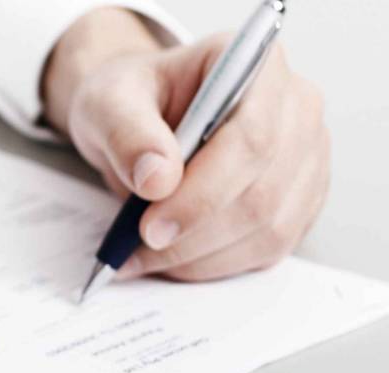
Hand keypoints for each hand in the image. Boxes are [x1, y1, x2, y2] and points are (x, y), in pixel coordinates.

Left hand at [43, 8, 329, 280]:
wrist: (138, 119)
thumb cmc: (129, 100)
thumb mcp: (108, 102)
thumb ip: (127, 132)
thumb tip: (157, 179)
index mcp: (257, 67)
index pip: (252, 138)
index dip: (204, 192)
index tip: (151, 226)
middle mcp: (296, 110)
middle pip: (264, 191)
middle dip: (196, 232)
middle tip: (138, 248)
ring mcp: (305, 159)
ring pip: (270, 228)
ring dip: (202, 256)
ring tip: (143, 257)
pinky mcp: (298, 201)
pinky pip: (268, 249)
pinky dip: (215, 265)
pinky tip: (172, 261)